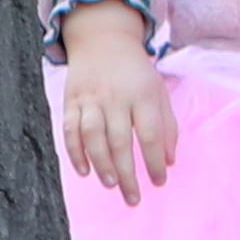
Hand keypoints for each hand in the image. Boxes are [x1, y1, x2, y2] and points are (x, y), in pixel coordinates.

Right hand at [60, 0, 178, 208]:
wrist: (104, 41)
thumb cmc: (136, 74)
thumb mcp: (158, 92)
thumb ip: (167, 125)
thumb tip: (169, 162)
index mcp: (143, 94)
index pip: (151, 133)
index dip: (155, 160)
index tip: (159, 182)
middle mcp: (116, 97)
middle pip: (120, 141)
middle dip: (128, 173)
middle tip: (133, 198)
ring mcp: (91, 99)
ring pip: (93, 137)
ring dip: (102, 165)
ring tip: (112, 185)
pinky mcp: (71, 102)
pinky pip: (70, 131)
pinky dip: (75, 153)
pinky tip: (84, 172)